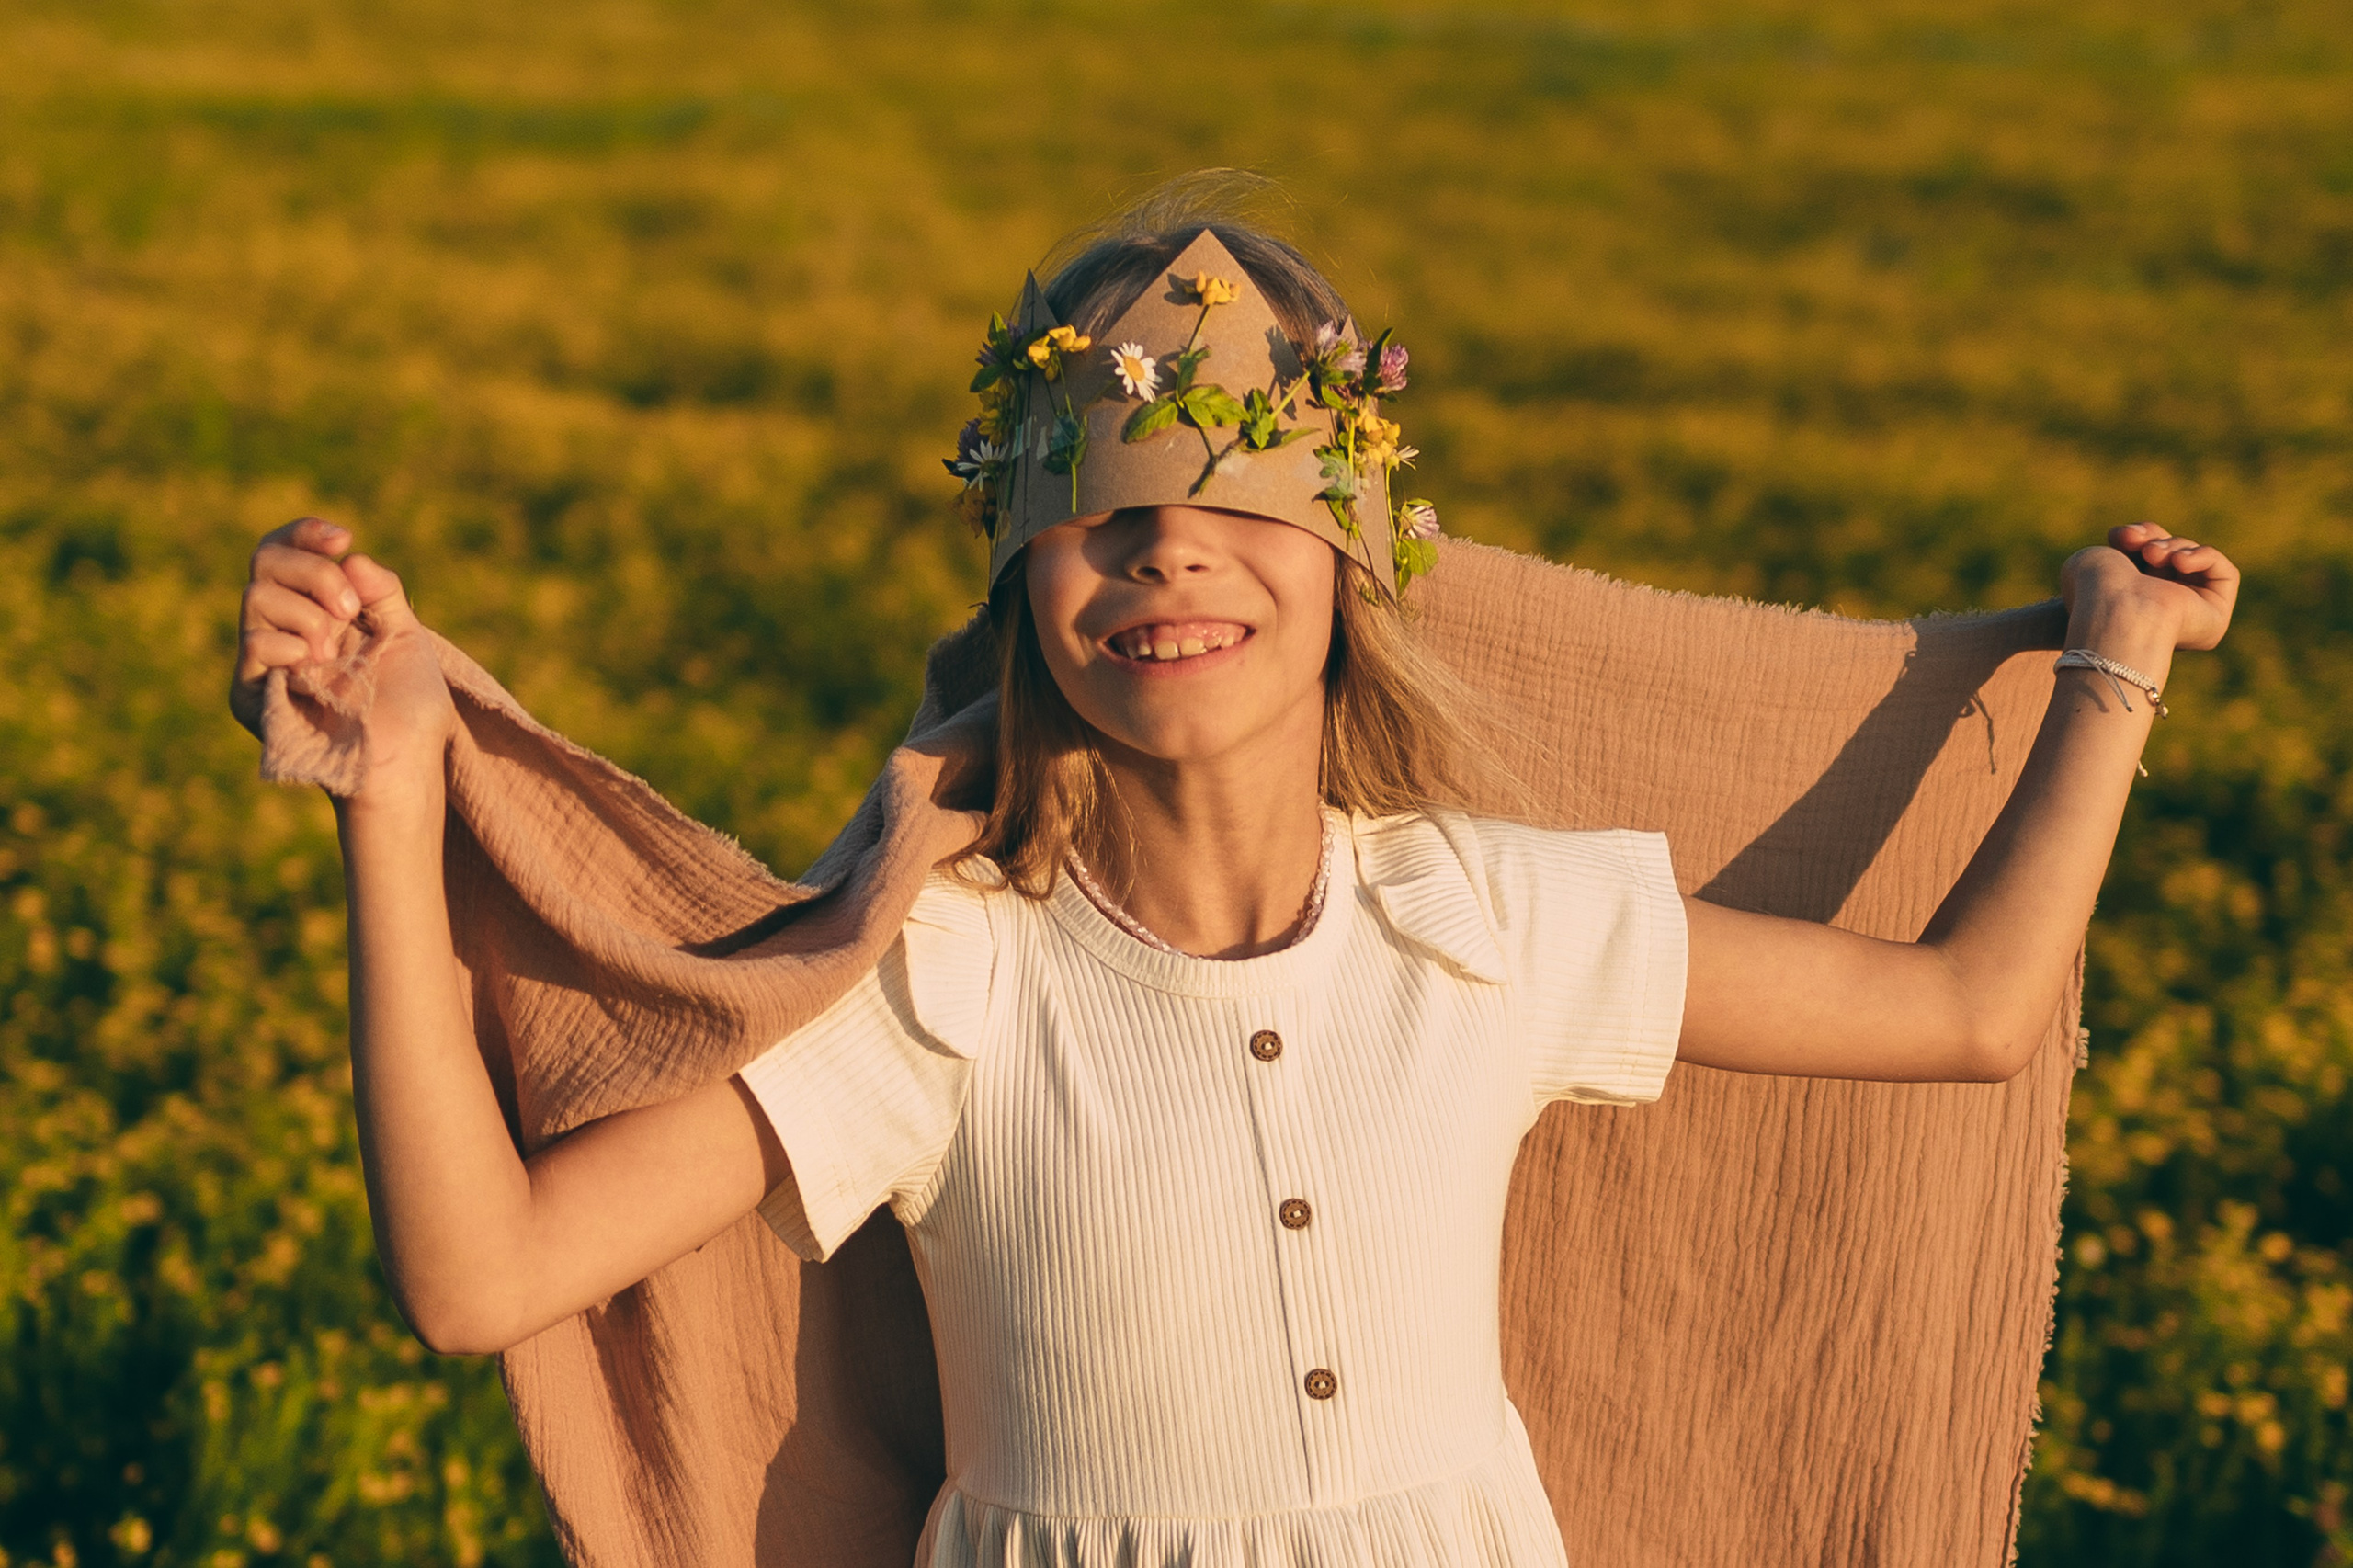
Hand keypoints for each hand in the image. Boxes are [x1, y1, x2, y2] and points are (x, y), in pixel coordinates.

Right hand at [231, 517, 456, 800]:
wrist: (405, 761)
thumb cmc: (410, 707)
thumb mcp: (404, 634)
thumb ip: (380, 589)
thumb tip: (351, 556)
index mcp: (315, 609)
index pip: (285, 552)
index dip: (305, 534)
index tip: (342, 538)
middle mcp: (283, 628)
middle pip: (263, 561)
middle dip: (314, 573)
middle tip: (351, 610)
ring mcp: (264, 661)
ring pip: (255, 596)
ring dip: (308, 613)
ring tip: (335, 651)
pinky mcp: (252, 694)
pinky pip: (253, 645)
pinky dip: (288, 645)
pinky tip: (313, 668)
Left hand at [2061, 522, 2239, 652]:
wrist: (2110, 611)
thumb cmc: (2093, 588)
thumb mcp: (2102, 556)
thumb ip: (2124, 545)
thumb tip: (2133, 537)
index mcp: (2130, 603)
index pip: (2148, 558)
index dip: (2139, 537)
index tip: (2120, 535)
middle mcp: (2161, 614)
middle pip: (2173, 556)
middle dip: (2155, 539)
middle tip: (2136, 542)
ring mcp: (2190, 617)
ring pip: (2195, 561)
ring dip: (2174, 548)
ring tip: (2151, 554)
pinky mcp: (2215, 618)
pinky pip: (2223, 573)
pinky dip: (2203, 557)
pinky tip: (2179, 562)